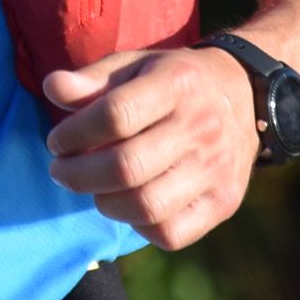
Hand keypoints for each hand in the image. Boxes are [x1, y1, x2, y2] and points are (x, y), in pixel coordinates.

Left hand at [41, 45, 260, 249]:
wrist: (246, 95)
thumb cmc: (174, 81)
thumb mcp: (135, 65)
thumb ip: (91, 79)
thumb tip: (53, 89)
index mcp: (177, 85)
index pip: (116, 115)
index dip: (74, 134)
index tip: (57, 141)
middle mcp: (202, 128)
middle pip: (126, 167)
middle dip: (78, 175)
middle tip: (61, 171)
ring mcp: (217, 169)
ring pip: (146, 206)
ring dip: (103, 203)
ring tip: (93, 188)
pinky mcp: (225, 202)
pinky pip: (171, 234)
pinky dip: (138, 226)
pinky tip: (128, 204)